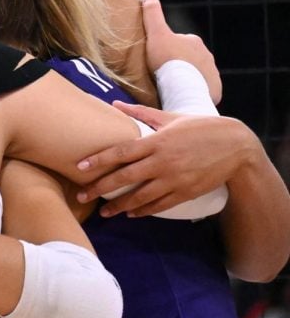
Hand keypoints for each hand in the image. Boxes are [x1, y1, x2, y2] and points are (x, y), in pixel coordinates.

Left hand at [75, 101, 258, 216]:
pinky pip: (161, 205)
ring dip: (120, 206)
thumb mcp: (171, 117)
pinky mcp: (186, 192)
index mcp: (157, 141)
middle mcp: (163, 162)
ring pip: (141, 197)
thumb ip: (141, 113)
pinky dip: (144, 211)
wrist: (237, 147)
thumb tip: (114, 104)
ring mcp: (175, 179)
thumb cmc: (201, 128)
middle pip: (125, 177)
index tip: (80, 167)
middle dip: (101, 187)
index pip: (121, 152)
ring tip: (104, 212)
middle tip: (81, 195)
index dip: (99, 160)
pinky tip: (131, 214)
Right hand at [141, 0, 221, 103]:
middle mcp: (207, 55)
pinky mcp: (214, 90)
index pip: (179, 43)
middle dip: (179, 64)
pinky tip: (183, 95)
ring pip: (196, 74)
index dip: (166, 50)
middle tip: (162, 74)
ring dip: (186, 78)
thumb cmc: (167, 59)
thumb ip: (152, 14)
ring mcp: (212, 73)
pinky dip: (194, 90)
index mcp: (194, 41)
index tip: (156, 59)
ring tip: (172, 87)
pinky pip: (203, 89)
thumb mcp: (156, 33)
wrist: (182, 87)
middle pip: (189, 59)